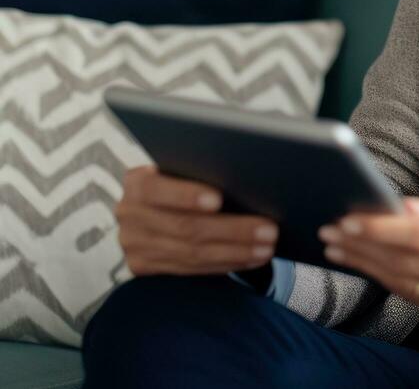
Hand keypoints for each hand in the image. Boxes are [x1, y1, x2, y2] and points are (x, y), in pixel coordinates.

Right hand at [115, 164, 278, 275]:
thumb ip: (202, 170)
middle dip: (232, 230)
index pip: (157, 189)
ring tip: (267, 248)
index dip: (187, 195)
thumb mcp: (181, 168)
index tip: (219, 200)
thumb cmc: (182, 178)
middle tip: (269, 230)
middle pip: (184, 227)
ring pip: (191, 253)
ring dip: (235, 252)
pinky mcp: (143, 266)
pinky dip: (224, 264)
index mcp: (137, 182)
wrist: (153, 207)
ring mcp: (134, 244)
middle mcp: (129, 213)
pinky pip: (189, 269)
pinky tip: (250, 259)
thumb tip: (248, 174)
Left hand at [318, 195, 418, 328]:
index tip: (350, 218)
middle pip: (407, 261)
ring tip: (338, 248)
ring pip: (405, 283)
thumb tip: (396, 205)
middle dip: (363, 246)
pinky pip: (413, 298)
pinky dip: (385, 281)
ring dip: (366, 265)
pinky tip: (366, 267)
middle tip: (332, 232)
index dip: (383, 228)